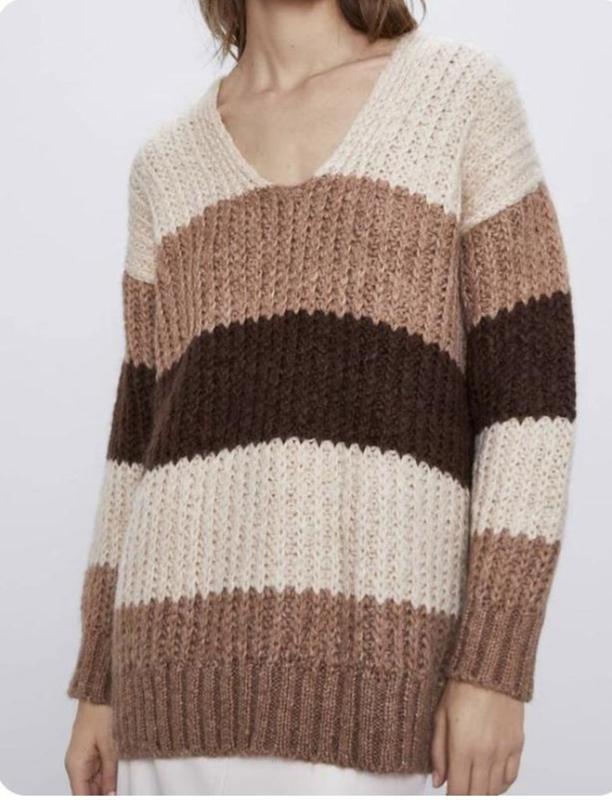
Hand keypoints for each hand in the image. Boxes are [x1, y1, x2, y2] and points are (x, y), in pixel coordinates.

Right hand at [65, 701, 116, 795]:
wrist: (100, 689)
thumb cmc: (101, 711)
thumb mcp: (110, 745)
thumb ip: (110, 774)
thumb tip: (110, 795)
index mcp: (76, 765)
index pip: (82, 797)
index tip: (112, 797)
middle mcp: (76, 764)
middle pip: (88, 791)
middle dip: (103, 794)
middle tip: (121, 791)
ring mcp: (84, 756)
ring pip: (94, 782)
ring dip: (107, 786)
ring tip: (123, 786)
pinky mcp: (93, 749)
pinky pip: (99, 770)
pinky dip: (108, 775)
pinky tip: (121, 778)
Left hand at [431, 679, 523, 794]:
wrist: (490, 669)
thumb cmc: (461, 688)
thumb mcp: (440, 717)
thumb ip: (438, 753)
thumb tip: (438, 781)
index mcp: (463, 747)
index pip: (459, 791)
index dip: (452, 797)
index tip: (449, 793)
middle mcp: (485, 754)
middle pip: (477, 794)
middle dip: (467, 795)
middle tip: (460, 788)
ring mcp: (504, 751)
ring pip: (495, 789)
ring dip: (482, 791)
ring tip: (472, 783)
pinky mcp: (517, 745)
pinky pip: (511, 777)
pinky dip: (501, 784)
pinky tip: (491, 780)